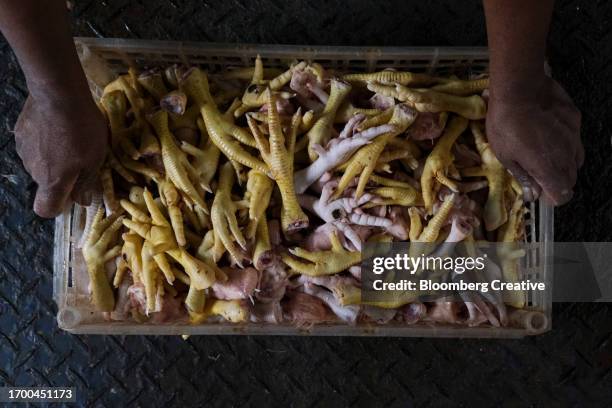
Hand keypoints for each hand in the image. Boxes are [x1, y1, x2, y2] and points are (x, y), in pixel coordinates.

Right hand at [14, 89, 107, 216]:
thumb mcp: (95, 159)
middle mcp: (33, 170)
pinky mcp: (20, 133)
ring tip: (70, 137)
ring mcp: (23, 151)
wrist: (59, 94)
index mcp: (52, 181)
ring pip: (40, 163)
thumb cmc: (82, 131)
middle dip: (62, 176)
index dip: (57, 206)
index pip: (45, 209)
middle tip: (80, 156)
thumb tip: (82, 202)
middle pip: (46, 183)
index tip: (71, 194)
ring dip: (53, 157)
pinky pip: (34, 145)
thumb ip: (86, 183)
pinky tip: (56, 126)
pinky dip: (44, 141)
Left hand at [486, 76, 582, 204]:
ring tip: (543, 154)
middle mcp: (566, 156)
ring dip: (562, 164)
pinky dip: (565, 144)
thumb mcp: (505, 155)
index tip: (540, 193)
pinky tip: (549, 134)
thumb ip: (523, 176)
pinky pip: (575, 140)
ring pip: (575, 161)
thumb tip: (532, 195)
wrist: (520, 89)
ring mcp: (574, 137)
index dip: (552, 198)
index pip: (563, 195)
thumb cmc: (505, 124)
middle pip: (570, 180)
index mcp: (548, 169)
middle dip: (556, 182)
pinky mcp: (576, 120)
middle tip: (537, 173)